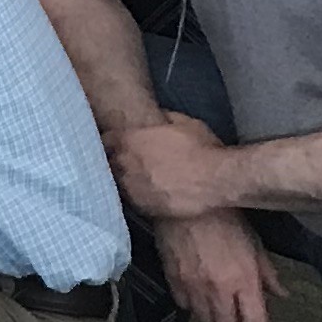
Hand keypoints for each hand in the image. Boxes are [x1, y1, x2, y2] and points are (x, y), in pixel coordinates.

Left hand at [108, 114, 234, 222]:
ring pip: (117, 183)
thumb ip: (165, 118)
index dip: (112, 142)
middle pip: (108, 162)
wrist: (216, 181)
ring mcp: (130, 186)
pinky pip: (130, 200)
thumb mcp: (186, 123)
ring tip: (138, 181)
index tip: (117, 144)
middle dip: (116, 162)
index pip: (105, 139)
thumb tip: (159, 115)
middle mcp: (124, 163)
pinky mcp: (141, 206)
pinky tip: (147, 195)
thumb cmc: (202, 149)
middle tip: (129, 164)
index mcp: (130, 139)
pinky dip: (136, 197)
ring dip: (125, 180)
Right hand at [151, 207, 283, 321]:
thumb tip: (281, 293)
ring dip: (213, 315)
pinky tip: (196, 292)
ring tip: (216, 302)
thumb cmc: (226, 219)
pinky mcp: (172, 279)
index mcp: (244, 282)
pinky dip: (191, 303)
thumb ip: (267, 273)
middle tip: (237, 312)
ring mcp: (192, 287)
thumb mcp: (254, 243)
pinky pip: (183, 304)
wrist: (185, 203)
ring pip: (204, 318)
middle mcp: (218, 291)